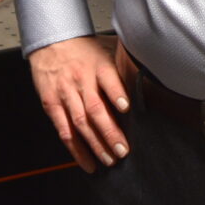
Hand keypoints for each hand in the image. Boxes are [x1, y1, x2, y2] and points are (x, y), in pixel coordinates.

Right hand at [28, 35, 129, 170]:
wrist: (52, 41)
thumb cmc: (85, 50)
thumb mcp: (107, 49)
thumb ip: (125, 65)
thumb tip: (152, 78)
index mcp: (98, 65)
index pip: (108, 79)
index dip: (116, 93)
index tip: (126, 107)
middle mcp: (81, 80)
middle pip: (95, 108)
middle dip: (109, 132)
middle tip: (122, 150)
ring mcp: (65, 93)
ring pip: (80, 122)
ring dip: (95, 144)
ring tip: (109, 160)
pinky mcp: (51, 104)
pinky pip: (63, 130)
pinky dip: (75, 149)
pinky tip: (87, 162)